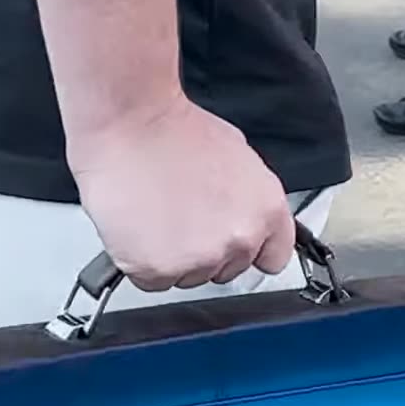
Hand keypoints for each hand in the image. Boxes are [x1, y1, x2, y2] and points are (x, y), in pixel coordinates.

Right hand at [73, 95, 296, 290]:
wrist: (131, 124)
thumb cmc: (174, 130)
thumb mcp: (237, 155)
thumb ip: (247, 197)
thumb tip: (241, 212)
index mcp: (266, 210)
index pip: (274, 257)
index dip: (249, 250)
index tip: (232, 243)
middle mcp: (240, 238)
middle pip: (226, 270)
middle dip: (205, 250)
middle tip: (182, 215)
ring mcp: (200, 258)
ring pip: (187, 277)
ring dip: (172, 257)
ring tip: (158, 215)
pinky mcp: (159, 270)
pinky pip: (152, 281)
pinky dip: (141, 261)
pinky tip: (139, 228)